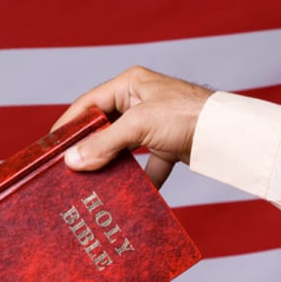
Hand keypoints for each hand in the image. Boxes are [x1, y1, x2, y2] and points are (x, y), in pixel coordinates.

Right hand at [52, 66, 212, 186]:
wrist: (230, 135)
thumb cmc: (186, 116)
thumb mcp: (139, 126)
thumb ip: (104, 144)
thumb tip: (72, 161)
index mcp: (130, 85)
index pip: (88, 103)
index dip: (69, 124)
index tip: (50, 146)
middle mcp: (140, 101)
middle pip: (104, 127)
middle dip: (88, 149)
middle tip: (66, 168)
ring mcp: (155, 124)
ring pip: (123, 148)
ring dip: (111, 166)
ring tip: (90, 183)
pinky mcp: (169, 144)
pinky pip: (148, 165)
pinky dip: (141, 180)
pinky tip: (131, 196)